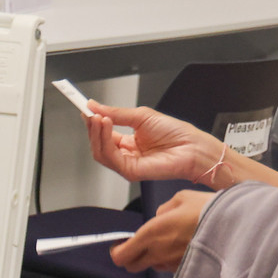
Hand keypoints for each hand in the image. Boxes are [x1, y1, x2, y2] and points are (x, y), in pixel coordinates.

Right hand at [86, 101, 221, 184]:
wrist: (192, 147)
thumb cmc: (176, 133)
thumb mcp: (141, 116)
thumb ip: (116, 113)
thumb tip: (94, 106)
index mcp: (128, 141)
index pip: (103, 133)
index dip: (93, 121)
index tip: (84, 108)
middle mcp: (126, 153)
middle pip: (98, 143)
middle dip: (91, 126)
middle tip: (88, 112)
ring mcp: (127, 163)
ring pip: (99, 151)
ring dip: (96, 133)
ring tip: (98, 118)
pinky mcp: (130, 171)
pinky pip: (109, 157)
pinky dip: (104, 140)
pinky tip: (106, 126)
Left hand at [112, 190, 214, 272]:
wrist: (235, 227)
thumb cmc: (209, 210)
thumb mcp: (181, 198)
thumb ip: (163, 210)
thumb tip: (160, 216)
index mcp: (152, 233)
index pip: (121, 255)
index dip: (117, 251)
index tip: (119, 245)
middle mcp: (159, 253)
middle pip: (132, 266)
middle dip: (131, 257)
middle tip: (137, 246)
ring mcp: (172, 264)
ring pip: (152, 266)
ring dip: (153, 257)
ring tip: (168, 242)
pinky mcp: (186, 269)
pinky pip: (170, 267)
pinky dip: (171, 259)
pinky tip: (183, 247)